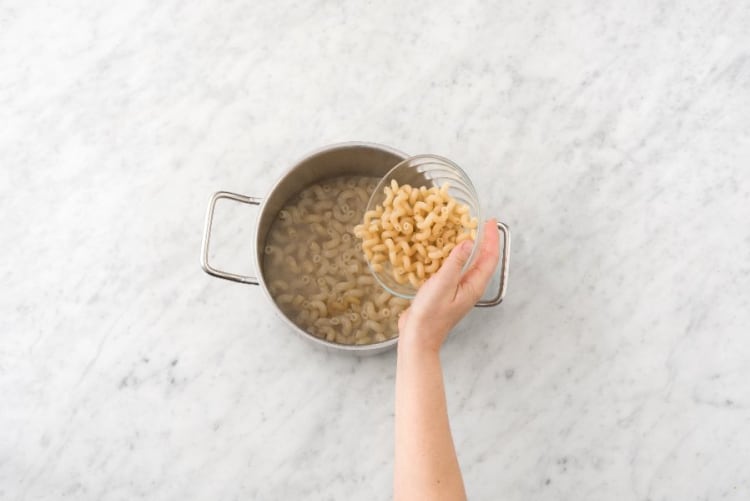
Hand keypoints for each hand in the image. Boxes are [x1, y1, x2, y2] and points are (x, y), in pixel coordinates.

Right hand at [398, 219, 500, 353]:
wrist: (418, 336)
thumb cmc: (430, 315)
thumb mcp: (443, 284)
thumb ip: (456, 263)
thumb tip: (468, 242)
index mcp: (474, 286)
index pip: (489, 257)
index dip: (491, 238)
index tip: (490, 221)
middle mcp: (469, 287)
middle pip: (482, 259)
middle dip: (484, 240)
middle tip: (479, 222)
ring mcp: (458, 289)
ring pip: (469, 263)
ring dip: (470, 247)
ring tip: (464, 231)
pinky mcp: (446, 291)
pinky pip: (455, 269)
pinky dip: (454, 256)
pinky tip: (444, 251)